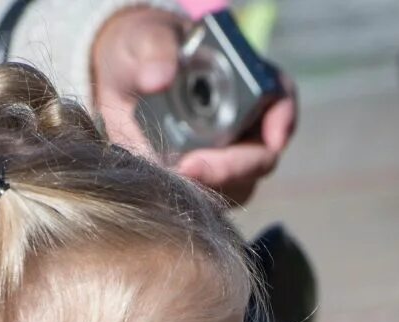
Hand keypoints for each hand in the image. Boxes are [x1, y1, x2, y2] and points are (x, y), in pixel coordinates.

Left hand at [90, 8, 298, 205]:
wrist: (115, 92)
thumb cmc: (140, 54)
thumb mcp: (144, 40)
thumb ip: (153, 50)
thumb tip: (158, 77)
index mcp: (246, 81)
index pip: (280, 100)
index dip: (283, 119)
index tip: (273, 135)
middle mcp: (245, 126)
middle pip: (259, 158)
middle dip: (230, 168)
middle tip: (191, 167)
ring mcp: (225, 162)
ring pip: (234, 187)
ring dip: (206, 188)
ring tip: (170, 176)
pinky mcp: (201, 188)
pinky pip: (206, 204)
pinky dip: (188, 200)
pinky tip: (164, 189)